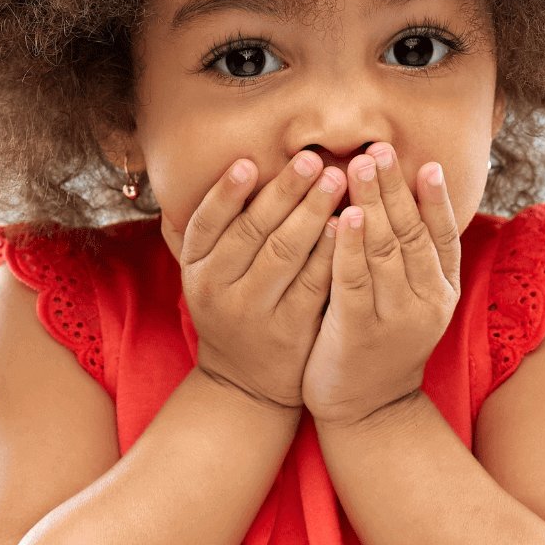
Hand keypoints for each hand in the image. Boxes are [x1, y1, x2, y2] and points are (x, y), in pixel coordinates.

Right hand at [163, 151, 345, 410]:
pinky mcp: (290, 330)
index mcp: (196, 269)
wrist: (245, 385)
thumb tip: (238, 165)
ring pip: (285, 254)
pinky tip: (347, 225)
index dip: (226, 192)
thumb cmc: (232, 309)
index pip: (207, 223)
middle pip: (253, 231)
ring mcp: (254, 312)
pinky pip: (313, 283)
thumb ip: (219, 231)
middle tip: (313, 159)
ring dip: (312, 213)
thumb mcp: (210, 275)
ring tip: (337, 179)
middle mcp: (218, 290)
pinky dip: (330, 251)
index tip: (250, 162)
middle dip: (284, 191)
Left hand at [301, 143, 462, 430]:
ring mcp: (395, 317)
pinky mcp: (359, 331)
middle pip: (411, 232)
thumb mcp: (411, 302)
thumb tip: (402, 200)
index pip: (444, 234)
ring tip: (359, 165)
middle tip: (377, 148)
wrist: (368, 413)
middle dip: (394, 187)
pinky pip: (355, 280)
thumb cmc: (382, 346)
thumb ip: (411, 258)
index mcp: (442, 290)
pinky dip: (349, 245)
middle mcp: (427, 301)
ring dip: (372, 203)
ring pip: (385, 250)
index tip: (424, 161)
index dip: (435, 197)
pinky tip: (343, 216)